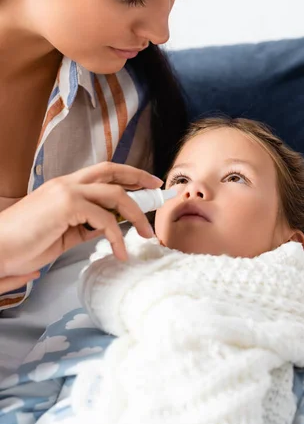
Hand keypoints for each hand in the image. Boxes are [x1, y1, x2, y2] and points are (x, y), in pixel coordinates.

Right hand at [0, 162, 161, 291]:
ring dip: (136, 213)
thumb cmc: (24, 245)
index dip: (127, 176)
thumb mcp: (62, 234)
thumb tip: (106, 228)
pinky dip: (117, 236)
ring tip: (147, 234)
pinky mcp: (66, 205)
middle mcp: (66, 183)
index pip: (102, 174)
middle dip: (139, 177)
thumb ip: (83, 227)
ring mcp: (66, 191)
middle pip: (111, 171)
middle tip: (158, 189)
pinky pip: (104, 219)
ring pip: (114, 193)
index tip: (147, 184)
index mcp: (64, 187)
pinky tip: (120, 252)